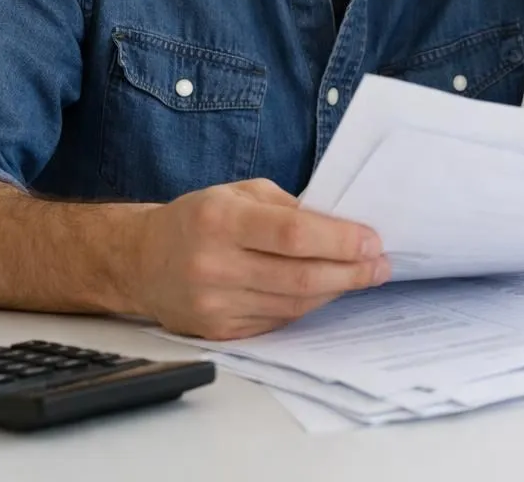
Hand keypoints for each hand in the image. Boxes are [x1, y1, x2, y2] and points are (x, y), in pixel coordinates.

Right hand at [127, 178, 388, 339]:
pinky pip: (278, 320)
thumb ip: (289, 207)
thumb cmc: (200, 218)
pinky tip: (327, 291)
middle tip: (381, 264)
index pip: (293, 235)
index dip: (340, 240)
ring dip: (336, 290)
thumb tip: (344, 226)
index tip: (373, 240)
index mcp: (220, 220)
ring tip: (364, 276)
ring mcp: (214, 303)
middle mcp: (214, 264)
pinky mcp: (218, 330)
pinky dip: (308, 305)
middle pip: (300, 275)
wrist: (142, 261)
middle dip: (351, 271)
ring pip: (294, 303)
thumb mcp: (239, 193)